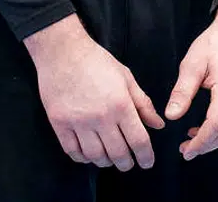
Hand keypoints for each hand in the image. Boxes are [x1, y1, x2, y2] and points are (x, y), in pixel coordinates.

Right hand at [24, 15, 164, 169]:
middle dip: (126, 163)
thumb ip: (143, 104)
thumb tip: (158, 125)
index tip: (147, 162)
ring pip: (95, 156)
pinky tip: (89, 154)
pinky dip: (83, 158)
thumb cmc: (97, 62)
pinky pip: (73, 151)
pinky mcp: (59, 124)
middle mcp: (100, 117)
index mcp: (120, 104)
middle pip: (117, 153)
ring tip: (110, 158)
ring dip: (105, 162)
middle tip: (129, 163)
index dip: (145, 156)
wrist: (63, 53)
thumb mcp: (126, 78)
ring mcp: (78, 122)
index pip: (138, 140)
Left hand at [165, 5, 217, 159]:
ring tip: (196, 138)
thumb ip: (182, 92)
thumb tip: (171, 116)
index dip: (200, 143)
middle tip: (186, 148)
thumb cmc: (215, 43)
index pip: (216, 127)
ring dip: (217, 141)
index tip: (185, 151)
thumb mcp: (192, 63)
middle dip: (206, 146)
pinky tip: (212, 127)